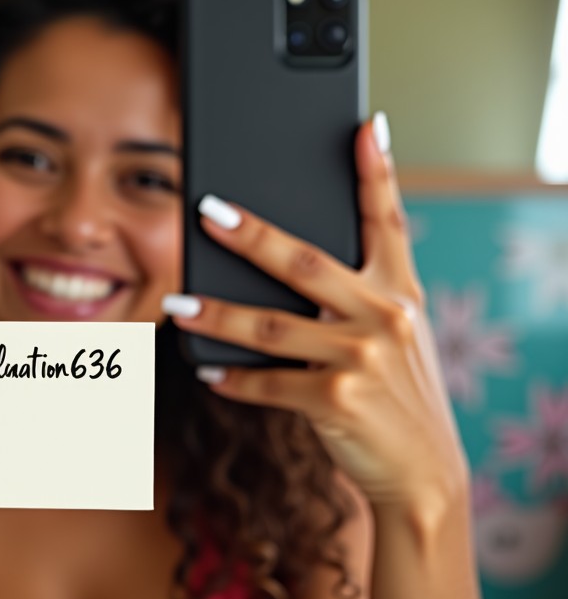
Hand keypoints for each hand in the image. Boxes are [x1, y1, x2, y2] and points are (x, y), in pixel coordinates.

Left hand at [164, 114, 468, 514]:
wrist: (423, 473)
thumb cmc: (397, 395)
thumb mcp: (398, 336)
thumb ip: (360, 296)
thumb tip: (288, 263)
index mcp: (400, 290)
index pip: (389, 219)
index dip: (377, 170)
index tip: (363, 125)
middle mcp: (386, 315)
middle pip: (306, 262)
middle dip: (252, 235)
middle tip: (207, 211)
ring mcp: (363, 357)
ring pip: (271, 326)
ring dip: (216, 315)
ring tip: (176, 304)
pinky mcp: (339, 400)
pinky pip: (269, 382)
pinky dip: (234, 378)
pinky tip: (207, 370)